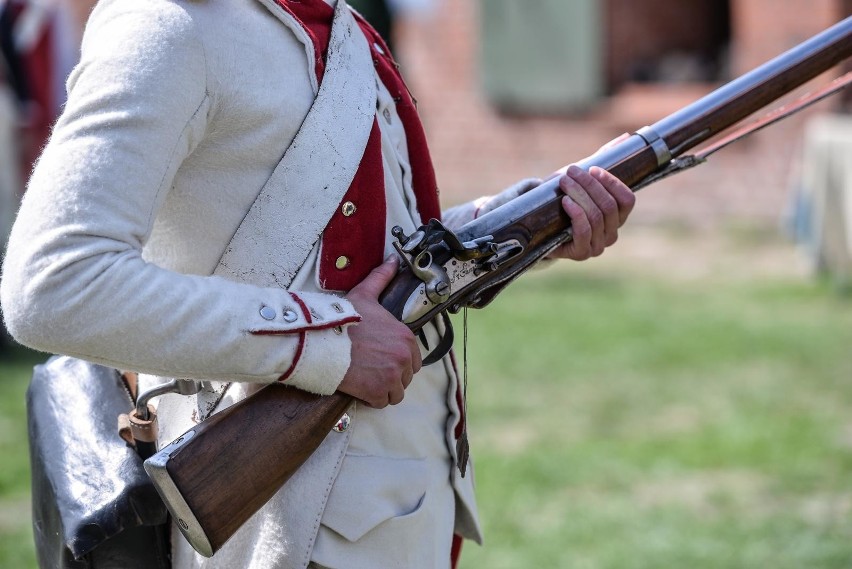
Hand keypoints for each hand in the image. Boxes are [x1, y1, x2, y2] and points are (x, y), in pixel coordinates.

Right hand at [338, 256, 421, 407]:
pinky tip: (361, 388)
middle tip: (370, 368)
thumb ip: (381, 279)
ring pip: (396, 392)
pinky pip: (383, 402)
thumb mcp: (364, 295)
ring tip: (365, 378)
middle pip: (405, 377)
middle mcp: (404, 357)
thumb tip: (392, 260)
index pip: (413, 360)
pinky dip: (373, 399)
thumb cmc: (341, 318)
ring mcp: (392, 376)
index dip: (396, 361)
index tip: (380, 358)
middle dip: (390, 376)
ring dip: (383, 389)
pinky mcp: (378, 391)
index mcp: (405, 337)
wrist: (321, 340)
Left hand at [548, 164, 634, 260]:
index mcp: (618, 217)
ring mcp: (598, 246)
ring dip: (579, 195)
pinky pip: (584, 231)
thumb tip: (625, 138)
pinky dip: (576, 213)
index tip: (592, 168)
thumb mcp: (583, 181)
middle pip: (609, 206)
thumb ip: (603, 161)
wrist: (540, 228)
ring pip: (595, 216)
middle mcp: (612, 233)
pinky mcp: (581, 253)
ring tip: (564, 182)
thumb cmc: (565, 202)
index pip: (627, 200)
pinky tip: (566, 202)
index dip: (612, 183)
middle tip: (571, 172)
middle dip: (589, 185)